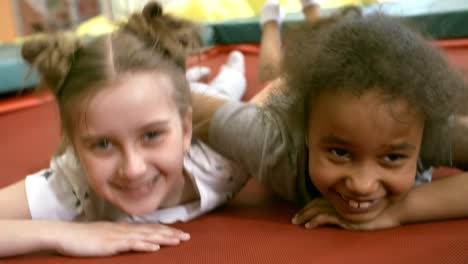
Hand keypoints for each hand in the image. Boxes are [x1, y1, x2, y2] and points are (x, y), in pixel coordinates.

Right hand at [53, 221, 189, 256]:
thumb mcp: (104, 237)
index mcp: (123, 228)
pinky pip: (130, 244)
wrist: (64, 234)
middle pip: (152, 230)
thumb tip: (129, 241)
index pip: (148, 228)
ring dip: (163, 238)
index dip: (165, 230)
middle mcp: (124, 229)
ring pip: (146, 236)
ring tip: (178, 240)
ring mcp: (118, 235)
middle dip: (170, 233)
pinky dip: (144, 244)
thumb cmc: (82, 238)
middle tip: (187, 236)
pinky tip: (155, 246)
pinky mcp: (110, 244)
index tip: (179, 233)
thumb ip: (117, 238)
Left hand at [291, 197, 400, 230]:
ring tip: (297, 222)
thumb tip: (341, 216)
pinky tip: (308, 226)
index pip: (320, 201)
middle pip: (316, 205)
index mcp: (343, 199)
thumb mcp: (363, 210)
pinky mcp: (346, 217)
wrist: (395, 209)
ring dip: (305, 216)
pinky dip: (315, 221)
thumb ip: (352, 209)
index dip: (309, 206)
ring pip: (317, 211)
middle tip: (294, 219)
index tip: (301, 213)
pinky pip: (326, 218)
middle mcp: (340, 202)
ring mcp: (342, 209)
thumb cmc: (382, 209)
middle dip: (303, 211)